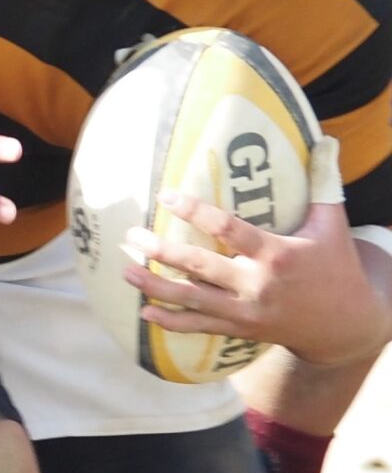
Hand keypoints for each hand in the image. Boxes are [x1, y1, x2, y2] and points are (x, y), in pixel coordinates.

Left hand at [122, 194, 391, 366]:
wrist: (347, 326)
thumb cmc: (335, 266)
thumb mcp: (333, 226)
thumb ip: (323, 184)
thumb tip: (325, 142)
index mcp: (277, 255)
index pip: (228, 230)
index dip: (195, 211)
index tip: (166, 194)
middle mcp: (257, 286)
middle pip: (201, 268)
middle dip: (163, 252)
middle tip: (133, 235)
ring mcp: (247, 312)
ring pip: (193, 300)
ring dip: (157, 287)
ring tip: (126, 270)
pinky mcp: (241, 330)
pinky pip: (200, 328)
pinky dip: (172, 322)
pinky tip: (146, 311)